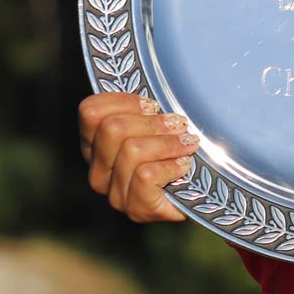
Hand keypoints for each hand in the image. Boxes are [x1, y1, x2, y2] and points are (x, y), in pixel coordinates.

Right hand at [77, 92, 200, 222]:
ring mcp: (114, 193)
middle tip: (178, 125)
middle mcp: (98, 171)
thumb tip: (157, 83)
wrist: (203, 198)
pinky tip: (184, 166)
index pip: (90, 111)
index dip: (125, 101)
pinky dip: (171, 166)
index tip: (154, 105)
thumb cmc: (179, 154)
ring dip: (168, 143)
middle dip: (152, 123)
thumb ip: (147, 109)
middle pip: (112, 129)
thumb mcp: (158, 125)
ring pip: (132, 150)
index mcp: (95, 145)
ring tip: (187, 144)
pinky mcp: (135, 209)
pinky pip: (146, 175)